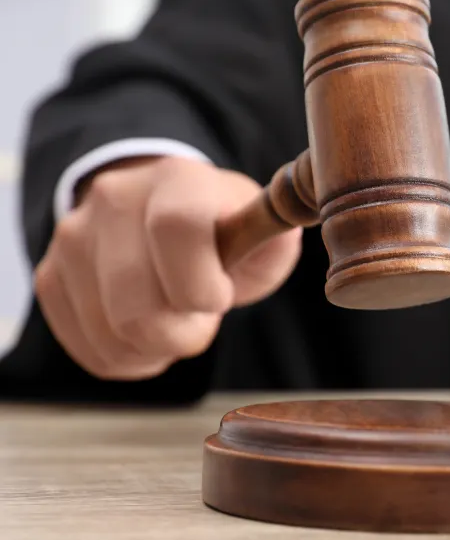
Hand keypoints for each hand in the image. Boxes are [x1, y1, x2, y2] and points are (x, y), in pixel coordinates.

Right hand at [34, 156, 301, 380]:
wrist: (158, 212)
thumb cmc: (224, 227)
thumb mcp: (261, 224)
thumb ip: (277, 231)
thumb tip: (306, 211)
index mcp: (177, 181)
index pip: (177, 229)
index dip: (201, 283)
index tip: (220, 298)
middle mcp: (114, 201)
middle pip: (136, 303)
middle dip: (183, 334)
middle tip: (202, 320)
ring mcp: (74, 239)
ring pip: (112, 334)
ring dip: (157, 349)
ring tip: (177, 323)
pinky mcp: (53, 277)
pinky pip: (90, 350)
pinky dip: (128, 359)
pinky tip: (147, 336)